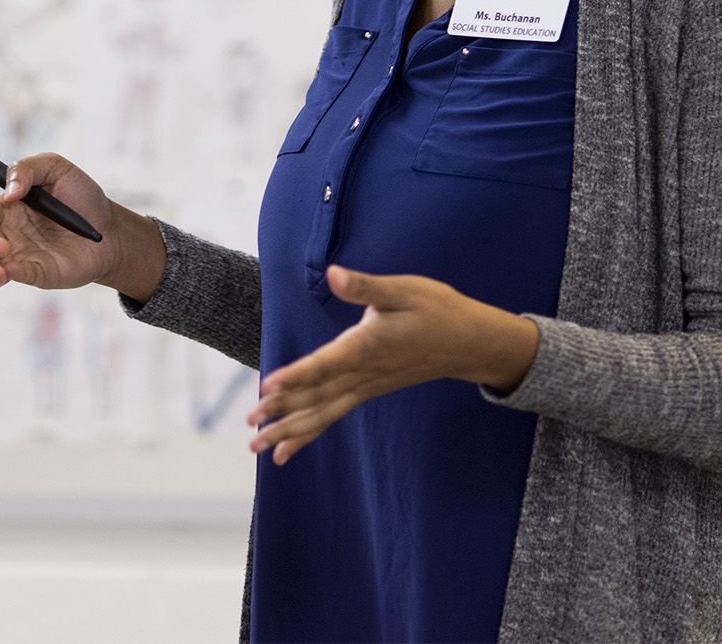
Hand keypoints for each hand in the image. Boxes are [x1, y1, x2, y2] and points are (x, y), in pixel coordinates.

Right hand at [0, 152, 159, 296]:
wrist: (110, 231)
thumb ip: (27, 169)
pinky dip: (2, 274)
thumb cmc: (82, 197)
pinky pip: (10, 275)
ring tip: (3, 247)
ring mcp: (20, 253)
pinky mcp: (32, 273)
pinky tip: (4, 271)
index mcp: (13, 204)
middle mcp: (11, 229)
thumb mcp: (57, 168)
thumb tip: (8, 191)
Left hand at [247, 265, 541, 463]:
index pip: (326, 364)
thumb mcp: (404, 289)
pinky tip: (290, 446)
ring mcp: (367, 385)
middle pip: (318, 397)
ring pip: (324, 411)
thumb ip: (365, 286)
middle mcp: (364, 372)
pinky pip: (335, 412)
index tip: (268, 387)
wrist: (470, 343)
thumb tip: (334, 274)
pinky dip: (311, 428)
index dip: (297, 376)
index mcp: (368, 345)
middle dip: (283, 413)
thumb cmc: (437, 310)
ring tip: (259, 447)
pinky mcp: (370, 389)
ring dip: (291, 429)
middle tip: (251, 429)